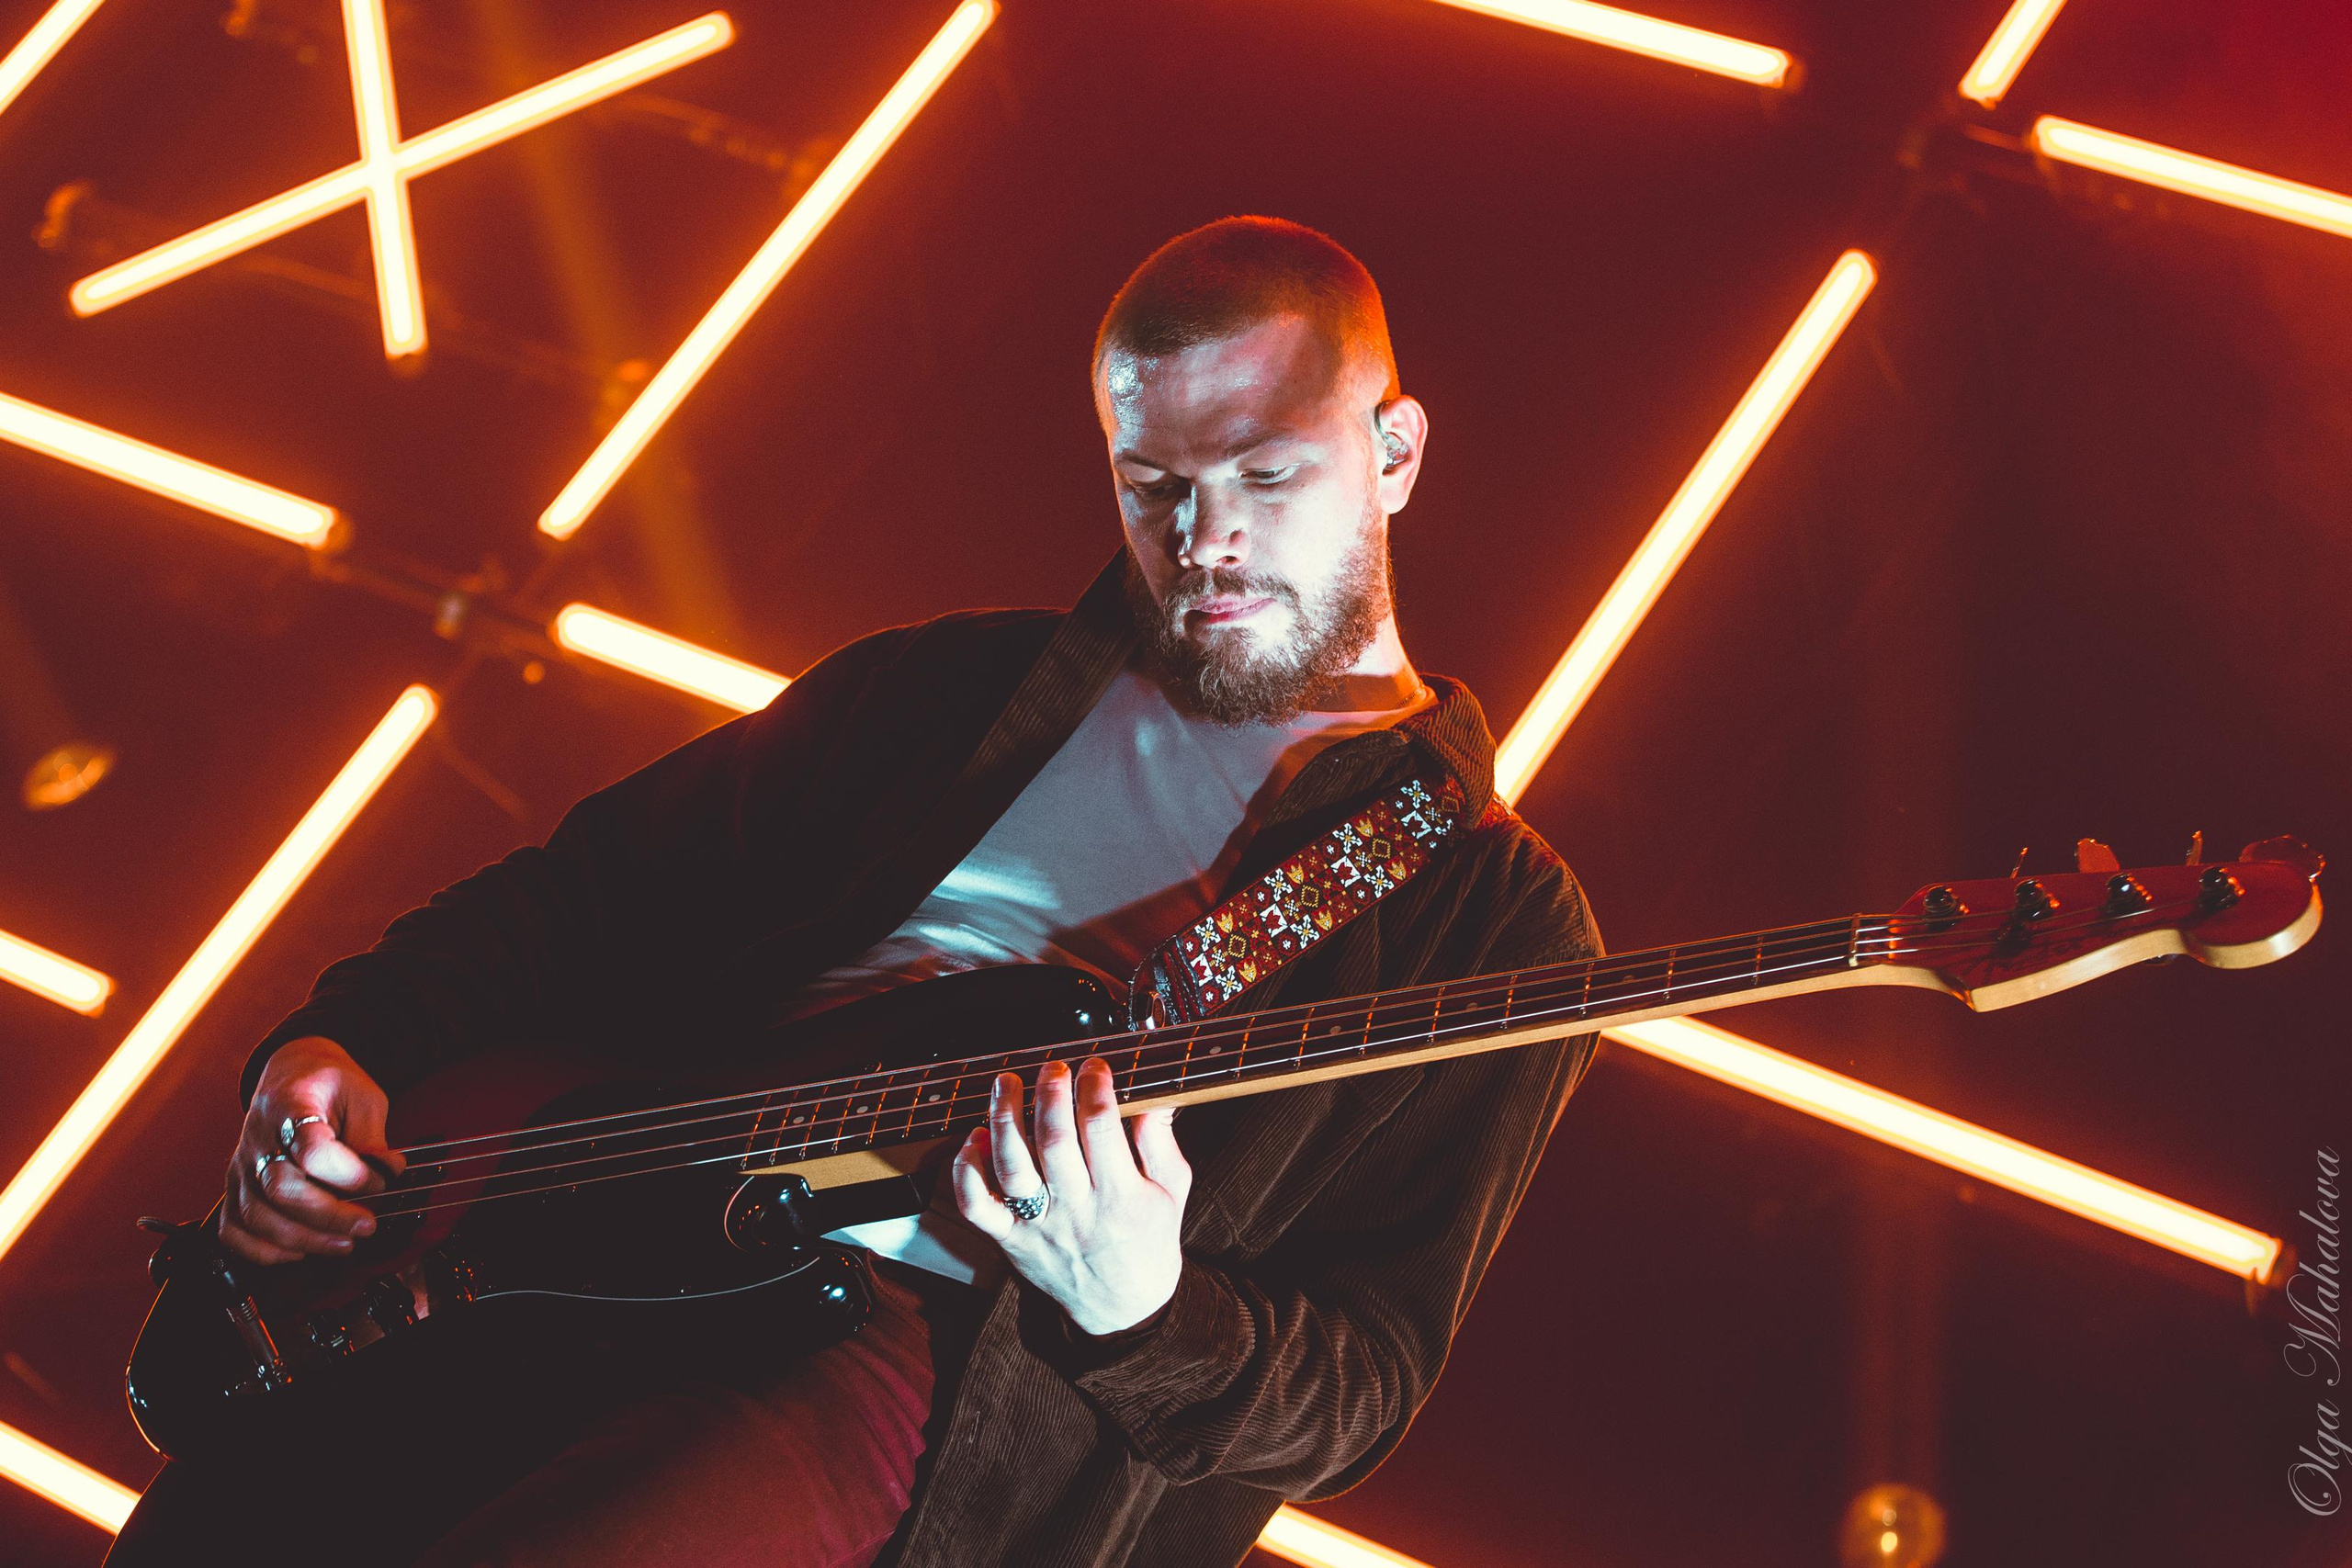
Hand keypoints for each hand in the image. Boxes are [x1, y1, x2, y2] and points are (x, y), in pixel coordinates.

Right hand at [219, 1036, 404, 1265]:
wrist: (290, 1074)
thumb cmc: (328, 1086)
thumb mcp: (363, 1096)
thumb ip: (373, 1138)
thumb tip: (388, 1173)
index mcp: (293, 1107)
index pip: (312, 1150)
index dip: (349, 1174)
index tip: (379, 1179)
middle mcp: (260, 1139)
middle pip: (281, 1190)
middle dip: (328, 1217)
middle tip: (367, 1225)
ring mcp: (243, 1166)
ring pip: (257, 1216)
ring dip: (305, 1238)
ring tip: (344, 1242)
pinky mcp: (235, 1188)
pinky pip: (234, 1230)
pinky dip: (263, 1250)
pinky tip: (299, 1249)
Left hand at [949, 1058, 1189, 1336]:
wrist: (1123, 1307)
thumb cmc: (1148, 1240)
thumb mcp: (1172, 1191)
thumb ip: (1161, 1142)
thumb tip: (1155, 1098)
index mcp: (1119, 1195)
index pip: (1100, 1128)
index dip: (1094, 1088)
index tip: (1094, 1066)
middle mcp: (1076, 1210)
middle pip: (1054, 1141)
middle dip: (1050, 1094)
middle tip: (1053, 1068)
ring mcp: (1038, 1226)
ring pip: (1012, 1166)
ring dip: (1005, 1118)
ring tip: (1007, 1083)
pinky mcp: (1010, 1240)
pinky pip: (977, 1206)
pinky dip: (967, 1171)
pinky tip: (974, 1139)